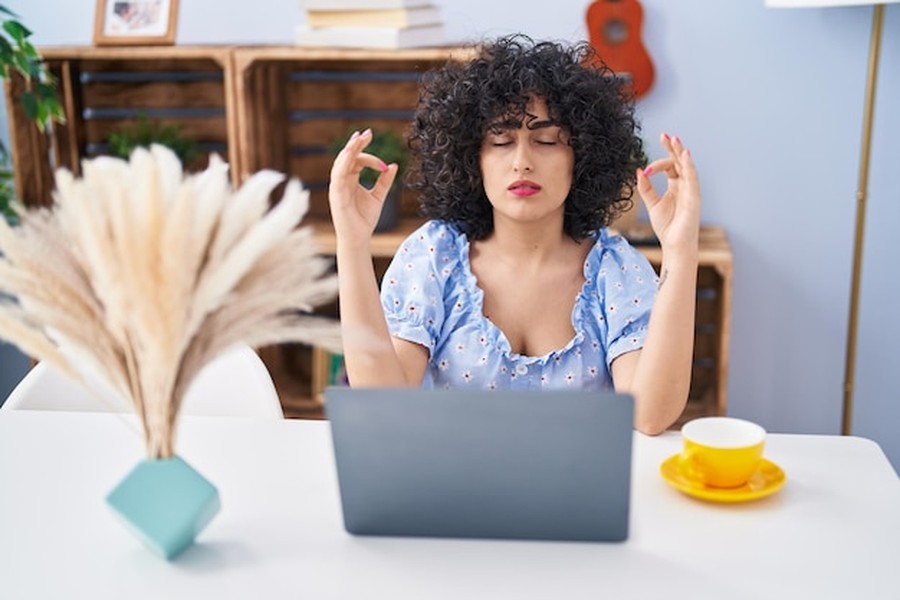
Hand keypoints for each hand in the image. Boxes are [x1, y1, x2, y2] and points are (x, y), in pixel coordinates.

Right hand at [328, 129, 398, 246]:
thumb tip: (393, 165)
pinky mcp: (336, 195)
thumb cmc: (365, 219)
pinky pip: (338, 175)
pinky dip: (343, 163)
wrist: (359, 238)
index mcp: (350, 179)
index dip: (370, 157)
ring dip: (349, 150)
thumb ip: (385, 181)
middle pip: (347, 157)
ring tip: (358, 139)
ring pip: (341, 163)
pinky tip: (350, 154)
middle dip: (356, 144)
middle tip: (367, 133)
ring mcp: (337, 187)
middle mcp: (342, 181)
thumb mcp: (379, 196)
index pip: (358, 160)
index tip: (384, 166)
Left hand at [635, 133, 700, 254]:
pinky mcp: (694, 197)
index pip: (670, 166)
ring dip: (680, 152)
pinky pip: (692, 177)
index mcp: (676, 186)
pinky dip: (689, 165)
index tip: (645, 170)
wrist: (674, 245)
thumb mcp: (652, 204)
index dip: (658, 164)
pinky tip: (684, 154)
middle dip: (672, 148)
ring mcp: (691, 190)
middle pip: (680, 161)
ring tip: (674, 139)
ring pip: (687, 166)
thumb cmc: (666, 227)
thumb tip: (638, 171)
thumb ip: (645, 188)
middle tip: (664, 135)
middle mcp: (685, 185)